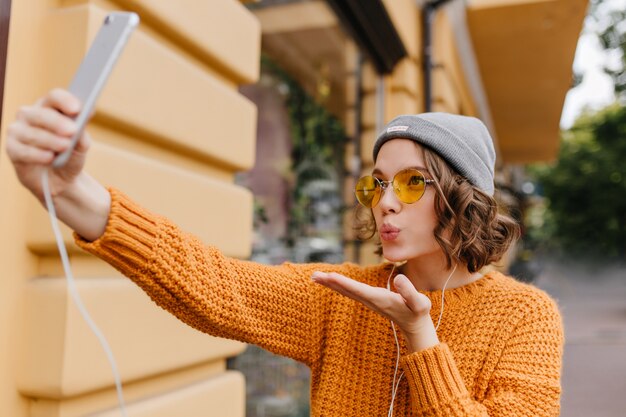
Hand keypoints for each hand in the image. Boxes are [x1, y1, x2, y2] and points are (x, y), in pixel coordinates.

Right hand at [5, 88, 89, 201]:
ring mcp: (18, 131)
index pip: (54, 97)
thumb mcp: (81, 147)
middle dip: (57, 122)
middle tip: (73, 130)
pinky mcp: (12, 149)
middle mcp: (30, 115)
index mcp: (49, 108)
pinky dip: (37, 154)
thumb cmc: (70, 156)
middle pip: (40, 113)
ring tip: (65, 146)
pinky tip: (49, 157)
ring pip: (30, 132)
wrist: (60, 180)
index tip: (78, 109)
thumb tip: (82, 122)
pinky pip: (21, 149)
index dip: (65, 101)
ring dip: (50, 139)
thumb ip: (82, 134)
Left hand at [311, 271, 438, 351]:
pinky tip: (330, 280)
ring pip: (346, 291)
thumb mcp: (419, 303)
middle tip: (314, 276)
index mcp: (380, 300)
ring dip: (331, 283)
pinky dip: (339, 284)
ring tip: (315, 277)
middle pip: (347, 291)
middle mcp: (370, 300)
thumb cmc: (418, 312)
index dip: (345, 283)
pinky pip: (350, 291)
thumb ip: (410, 291)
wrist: (415, 325)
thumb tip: (399, 278)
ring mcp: (368, 300)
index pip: (359, 290)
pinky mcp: (369, 299)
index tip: (330, 276)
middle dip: (331, 283)